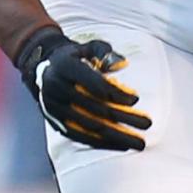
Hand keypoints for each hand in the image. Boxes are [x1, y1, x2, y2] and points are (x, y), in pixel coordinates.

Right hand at [15, 25, 151, 151]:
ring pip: (89, 126)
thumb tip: (121, 64)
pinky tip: (122, 146)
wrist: (44, 69)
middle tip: (148, 124)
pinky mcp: (55, 123)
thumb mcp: (88, 46)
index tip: (136, 99)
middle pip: (95, 107)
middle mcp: (56, 88)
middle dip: (124, 118)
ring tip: (140, 143)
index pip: (93, 83)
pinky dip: (102, 143)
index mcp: (64, 67)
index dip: (115, 92)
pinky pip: (81, 137)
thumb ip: (104, 51)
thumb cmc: (76, 57)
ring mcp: (54, 108)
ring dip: (117, 136)